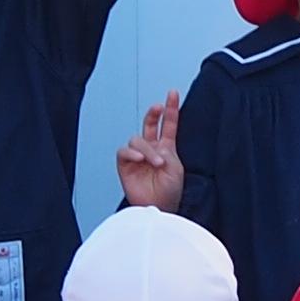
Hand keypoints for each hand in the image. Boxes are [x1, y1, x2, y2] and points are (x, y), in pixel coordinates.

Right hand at [116, 90, 184, 211]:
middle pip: (149, 124)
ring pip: (137, 139)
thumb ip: (166, 153)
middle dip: (153, 114)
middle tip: (157, 108)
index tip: (173, 93)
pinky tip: (140, 159)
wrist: (159, 207)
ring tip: (156, 163)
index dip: (171, 109)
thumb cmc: (170, 191)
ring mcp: (138, 156)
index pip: (168, 124)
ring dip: (147, 149)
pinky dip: (132, 153)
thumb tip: (153, 147)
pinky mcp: (125, 165)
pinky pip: (124, 151)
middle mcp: (151, 149)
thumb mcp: (175, 168)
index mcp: (166, 148)